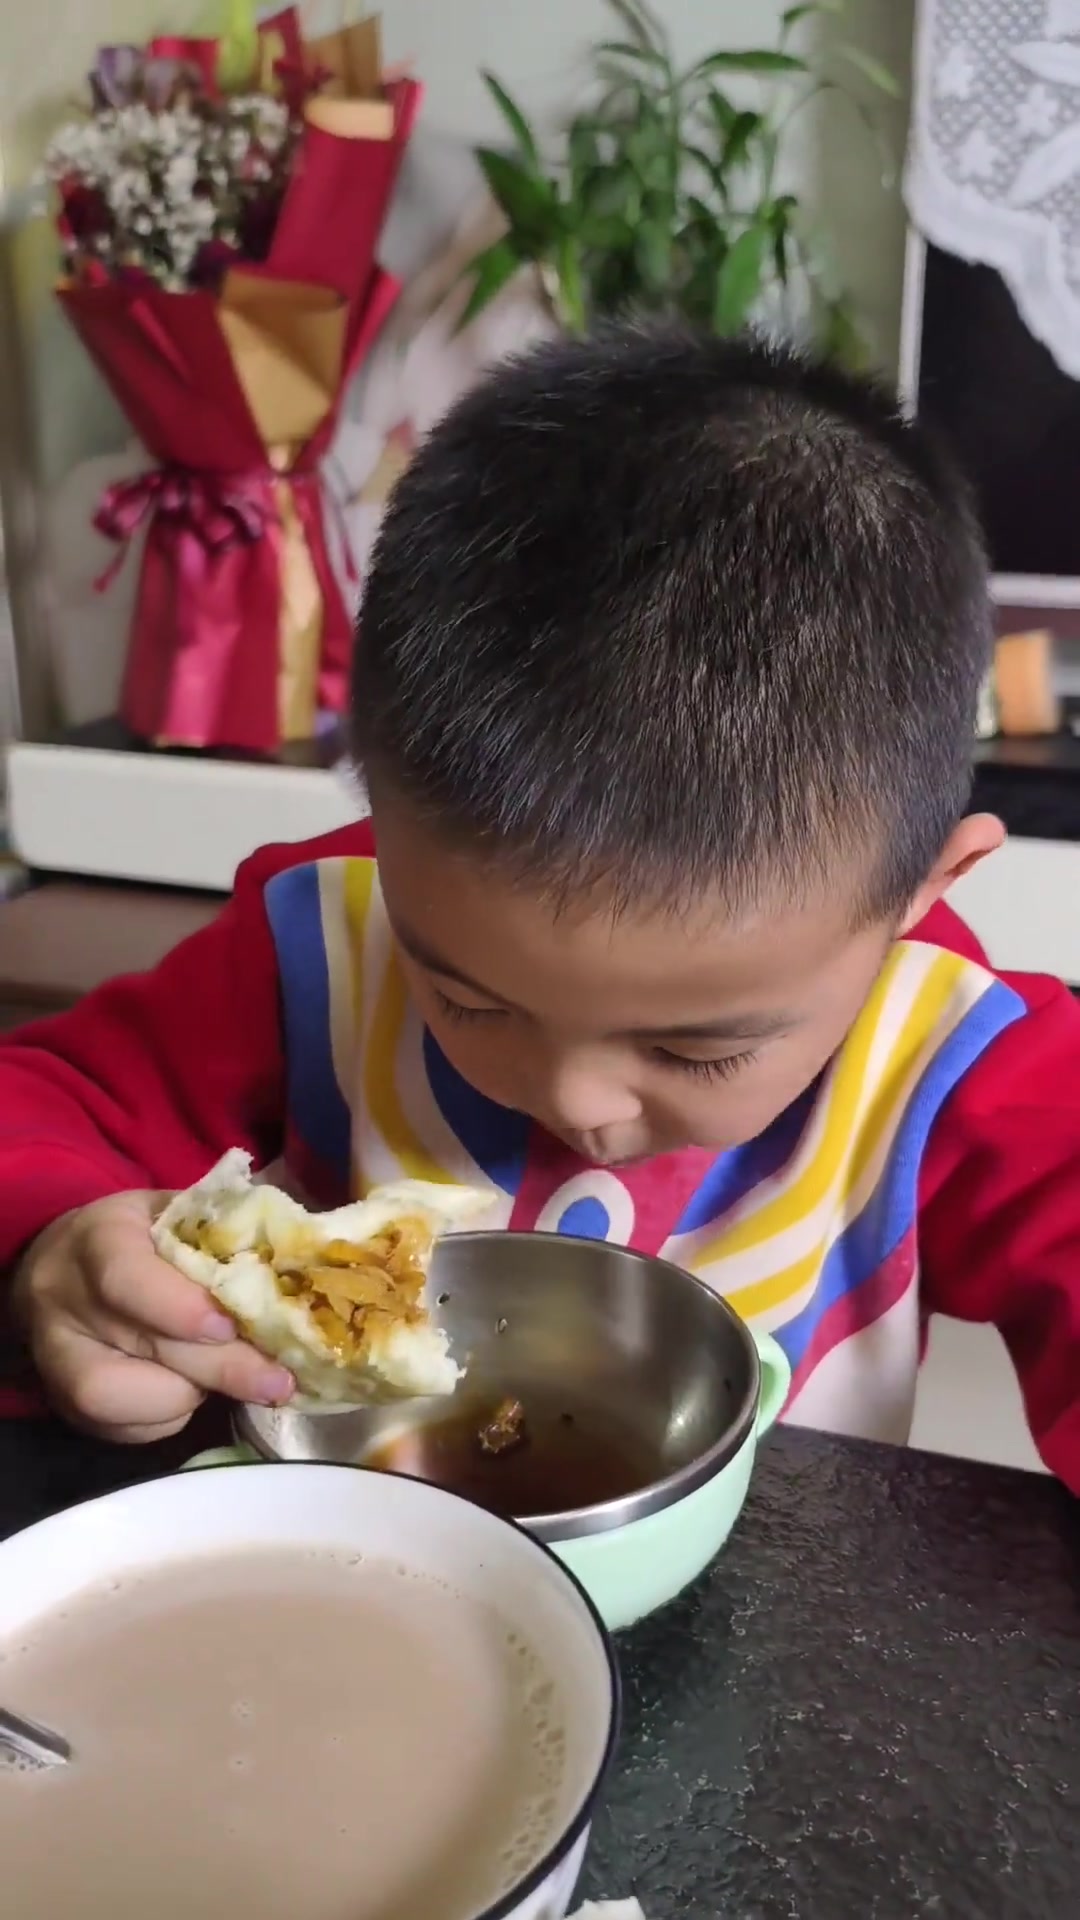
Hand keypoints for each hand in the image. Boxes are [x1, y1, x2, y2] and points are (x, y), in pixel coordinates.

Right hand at [11, 1191, 293, 1443]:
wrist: (67, 1267)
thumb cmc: (146, 1238)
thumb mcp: (181, 1216)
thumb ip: (229, 1238)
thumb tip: (304, 1270)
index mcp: (99, 1236)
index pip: (126, 1276)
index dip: (178, 1308)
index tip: (230, 1327)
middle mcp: (66, 1298)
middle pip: (139, 1344)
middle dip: (218, 1368)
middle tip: (277, 1382)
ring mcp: (57, 1356)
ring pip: (114, 1397)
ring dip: (187, 1397)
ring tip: (229, 1384)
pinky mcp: (65, 1404)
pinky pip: (121, 1428)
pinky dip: (169, 1418)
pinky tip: (195, 1395)